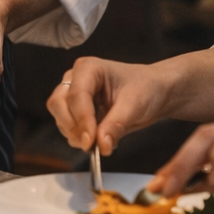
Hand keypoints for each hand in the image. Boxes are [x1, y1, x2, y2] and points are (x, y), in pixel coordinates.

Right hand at [46, 57, 171, 154]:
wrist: (155, 93)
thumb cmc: (146, 88)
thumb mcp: (135, 106)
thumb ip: (116, 125)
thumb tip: (101, 145)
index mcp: (89, 69)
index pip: (76, 95)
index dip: (82, 120)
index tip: (90, 141)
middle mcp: (76, 79)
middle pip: (58, 104)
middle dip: (73, 126)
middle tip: (91, 144)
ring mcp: (74, 95)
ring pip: (60, 117)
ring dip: (75, 134)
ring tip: (101, 141)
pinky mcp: (76, 111)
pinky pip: (68, 127)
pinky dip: (80, 138)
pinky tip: (101, 139)